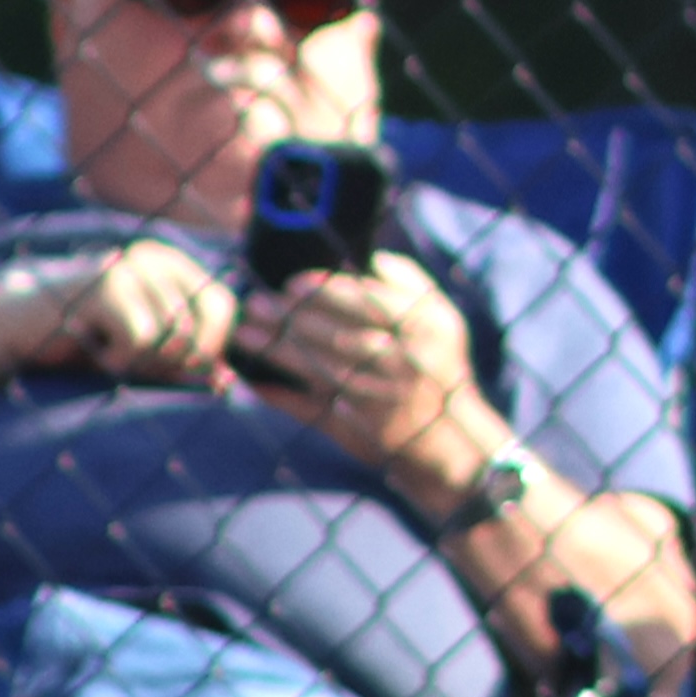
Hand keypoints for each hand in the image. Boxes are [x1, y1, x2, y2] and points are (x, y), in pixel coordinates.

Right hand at [56, 240, 240, 387]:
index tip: (181, 368)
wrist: (21, 327)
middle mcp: (157, 258)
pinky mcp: (107, 283)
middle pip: (200, 327)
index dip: (211, 347)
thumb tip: (228, 381)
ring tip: (110, 352)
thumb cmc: (87, 340)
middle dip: (176, 361)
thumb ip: (183, 362)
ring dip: (141, 363)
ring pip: (172, 337)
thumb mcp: (143, 352)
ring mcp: (132, 266)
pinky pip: (142, 339)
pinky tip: (96, 348)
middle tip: (139, 364)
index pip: (224, 306)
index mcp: (173, 265)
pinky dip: (120, 359)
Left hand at [229, 253, 488, 482]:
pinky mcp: (356, 426)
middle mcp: (399, 363)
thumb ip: (411, 283)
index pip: (366, 304)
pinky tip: (254, 381)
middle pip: (336, 335)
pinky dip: (282, 396)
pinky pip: (313, 409)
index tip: (292, 283)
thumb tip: (373, 259)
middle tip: (256, 302)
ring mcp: (375, 397)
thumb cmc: (440, 367)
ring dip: (279, 351)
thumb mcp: (443, 320)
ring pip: (320, 370)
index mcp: (419, 330)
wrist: (449, 438)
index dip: (326, 292)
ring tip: (246, 333)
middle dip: (292, 318)